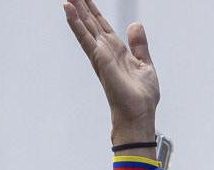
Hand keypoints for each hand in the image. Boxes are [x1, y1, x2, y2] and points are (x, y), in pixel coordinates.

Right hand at [63, 0, 158, 140]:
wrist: (139, 114)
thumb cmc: (141, 97)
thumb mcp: (145, 64)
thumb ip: (139, 44)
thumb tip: (135, 24)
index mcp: (116, 50)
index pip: (101, 25)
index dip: (93, 10)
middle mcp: (105, 50)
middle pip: (90, 22)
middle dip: (81, 6)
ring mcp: (100, 54)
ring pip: (85, 26)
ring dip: (75, 10)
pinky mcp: (100, 59)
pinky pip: (85, 37)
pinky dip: (76, 23)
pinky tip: (69, 10)